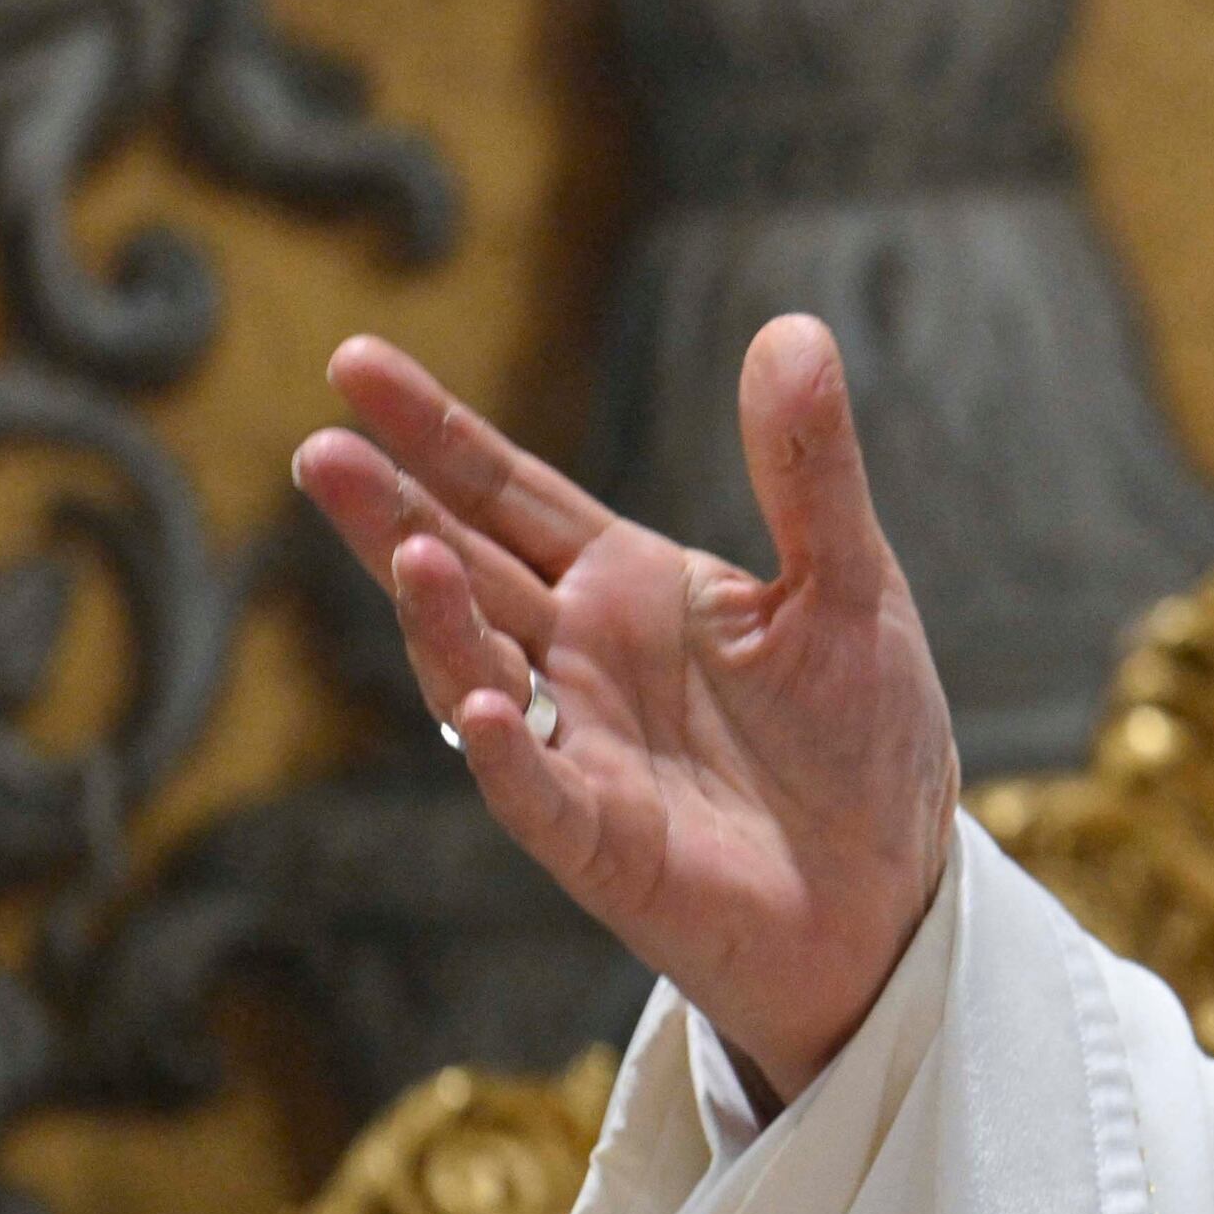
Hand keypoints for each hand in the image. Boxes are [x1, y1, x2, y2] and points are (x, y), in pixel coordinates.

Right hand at [291, 317, 957, 1101]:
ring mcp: (580, 748)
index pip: (509, 493)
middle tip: (322, 448)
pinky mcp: (602, 844)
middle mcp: (581, 658)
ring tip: (411, 551)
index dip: (436, 432)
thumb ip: (809, 468)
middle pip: (466, 568)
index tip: (353, 361)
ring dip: (439, 618)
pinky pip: (539, 793)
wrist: (891, 885)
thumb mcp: (850, 582)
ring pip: (480, 672)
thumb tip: (793, 328)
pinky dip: (509, 751)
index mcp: (628, 585)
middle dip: (393, 512)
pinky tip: (487, 704)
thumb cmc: (860, 733)